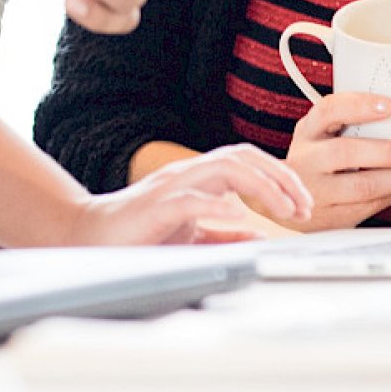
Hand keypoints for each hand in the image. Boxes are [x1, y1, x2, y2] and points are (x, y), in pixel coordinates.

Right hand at [68, 144, 313, 244]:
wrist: (87, 236)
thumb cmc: (137, 234)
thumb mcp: (190, 234)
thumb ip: (223, 234)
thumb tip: (259, 235)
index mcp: (198, 178)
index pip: (246, 160)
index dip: (280, 176)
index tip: (303, 204)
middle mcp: (187, 174)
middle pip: (242, 155)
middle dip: (280, 177)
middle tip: (303, 206)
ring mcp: (170, 187)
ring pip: (223, 168)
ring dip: (261, 186)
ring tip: (283, 209)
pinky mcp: (155, 208)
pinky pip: (190, 199)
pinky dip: (216, 204)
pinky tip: (237, 214)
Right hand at [278, 93, 390, 230]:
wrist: (288, 199)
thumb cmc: (317, 157)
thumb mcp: (321, 133)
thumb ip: (348, 121)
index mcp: (308, 131)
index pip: (329, 110)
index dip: (359, 106)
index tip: (389, 106)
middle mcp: (307, 159)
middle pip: (346, 152)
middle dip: (390, 152)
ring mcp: (317, 191)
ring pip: (363, 186)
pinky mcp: (333, 216)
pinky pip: (370, 206)